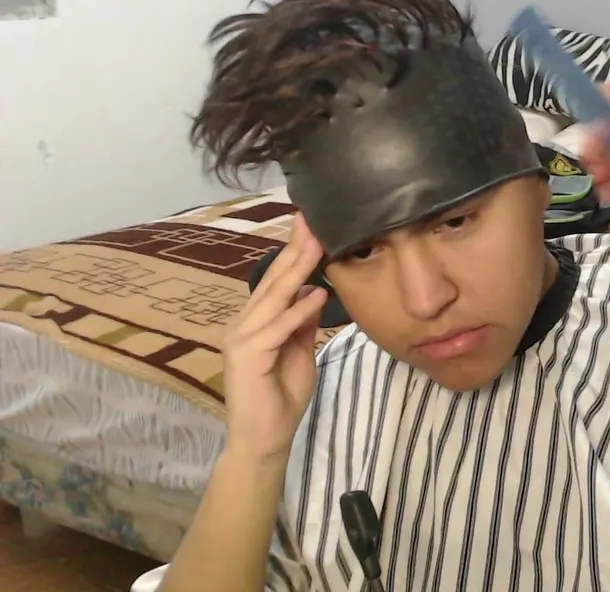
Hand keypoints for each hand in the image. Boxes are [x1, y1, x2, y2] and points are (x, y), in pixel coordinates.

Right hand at [221, 216, 328, 464]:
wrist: (264, 439)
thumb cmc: (281, 398)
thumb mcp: (300, 352)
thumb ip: (303, 324)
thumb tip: (316, 292)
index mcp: (254, 322)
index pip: (276, 281)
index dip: (293, 253)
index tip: (310, 226)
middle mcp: (243, 324)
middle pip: (273, 281)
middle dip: (294, 249)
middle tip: (311, 220)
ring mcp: (242, 339)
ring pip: (274, 298)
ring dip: (297, 270)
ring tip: (317, 244)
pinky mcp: (248, 357)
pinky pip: (278, 329)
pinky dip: (298, 311)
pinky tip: (318, 294)